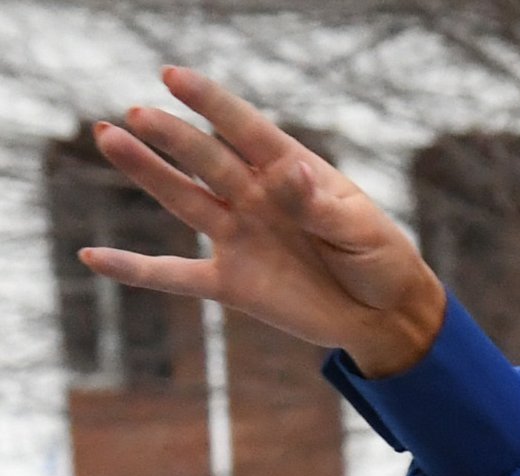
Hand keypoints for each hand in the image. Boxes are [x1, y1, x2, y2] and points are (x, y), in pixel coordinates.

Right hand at [80, 71, 446, 375]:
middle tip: (138, 113)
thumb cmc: (378, 260)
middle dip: (175, 138)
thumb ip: (320, 205)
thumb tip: (291, 172)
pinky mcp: (230, 283)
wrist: (384, 315)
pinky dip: (135, 270)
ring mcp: (238, 236)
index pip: (246, 130)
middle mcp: (254, 197)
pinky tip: (94, 258)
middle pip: (207, 160)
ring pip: (184, 200)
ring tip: (110, 137)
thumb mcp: (361, 231)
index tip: (174, 77)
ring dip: (147, 172)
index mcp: (293, 172)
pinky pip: (175, 276)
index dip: (212, 103)